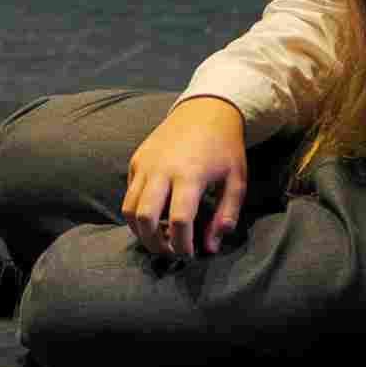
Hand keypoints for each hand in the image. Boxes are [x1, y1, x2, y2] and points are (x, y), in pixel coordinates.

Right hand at [123, 95, 248, 257]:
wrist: (204, 111)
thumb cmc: (225, 149)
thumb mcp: (236, 182)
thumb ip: (225, 216)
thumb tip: (210, 247)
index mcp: (190, 175)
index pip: (179, 220)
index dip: (182, 244)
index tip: (190, 255)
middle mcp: (161, 170)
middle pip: (144, 217)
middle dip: (154, 243)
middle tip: (170, 252)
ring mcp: (145, 164)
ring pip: (128, 207)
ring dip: (140, 230)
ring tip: (159, 239)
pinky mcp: (136, 160)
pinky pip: (129, 193)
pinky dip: (136, 211)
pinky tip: (155, 217)